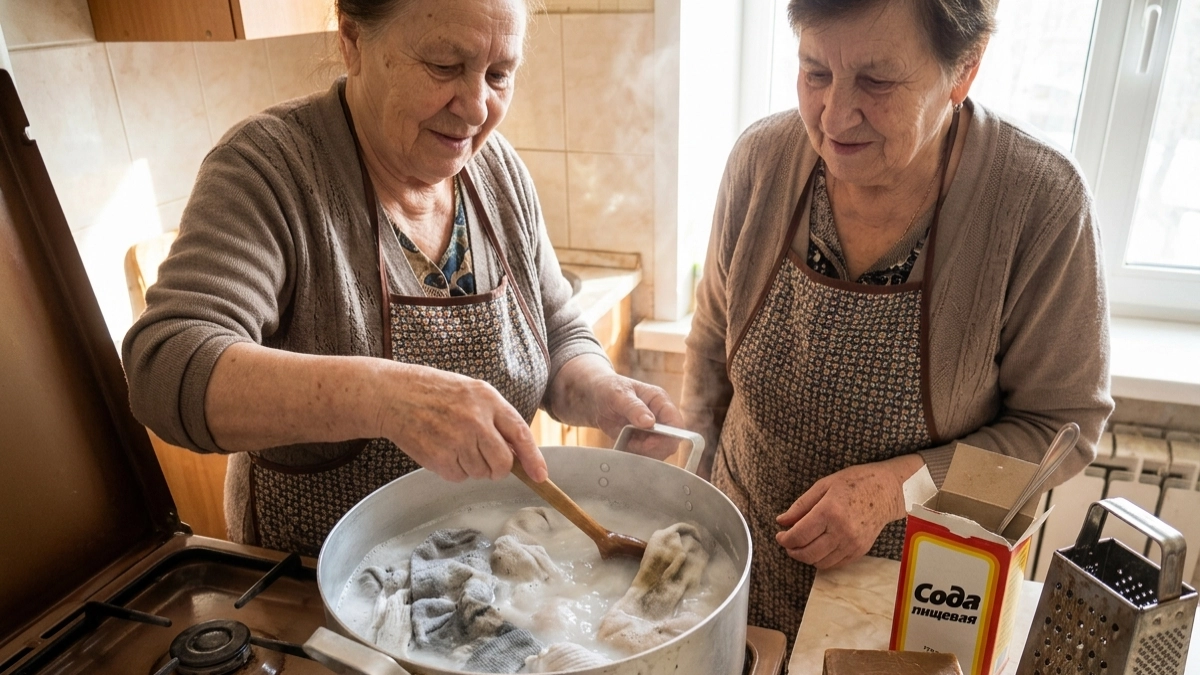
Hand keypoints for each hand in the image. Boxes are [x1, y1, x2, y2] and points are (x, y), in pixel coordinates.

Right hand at [374, 363, 546, 482]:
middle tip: (485, 459)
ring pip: (480, 473)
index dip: (533, 458)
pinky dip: (453, 470)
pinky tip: (442, 449)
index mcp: (488, 400)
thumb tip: (518, 452)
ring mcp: (457, 441)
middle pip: (502, 464)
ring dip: (472, 467)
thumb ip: (497, 417)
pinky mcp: (439, 458)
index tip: (540, 476)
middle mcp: (475, 421)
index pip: (520, 434)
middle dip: (498, 469)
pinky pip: (459, 477)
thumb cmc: (436, 393)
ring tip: (454, 443)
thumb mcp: (473, 392)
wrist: (395, 395)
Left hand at [549, 355, 684, 459]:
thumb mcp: (618, 394)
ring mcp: (652, 431)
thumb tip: (650, 422)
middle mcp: (660, 417)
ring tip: (625, 440)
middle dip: (652, 448)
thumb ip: (634, 407)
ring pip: (658, 453)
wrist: (593, 397)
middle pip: (670, 443)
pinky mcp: (642, 441)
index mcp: (660, 401)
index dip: (668, 437)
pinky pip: (644, 456)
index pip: (677, 425)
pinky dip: (634, 455)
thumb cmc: (608, 388)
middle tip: (632, 444)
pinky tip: (623, 444)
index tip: (648, 442)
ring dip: (641, 453)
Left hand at [774, 455, 922, 568]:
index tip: (780, 535)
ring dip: (806, 557)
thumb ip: (800, 505)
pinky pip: (835, 564)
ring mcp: (852, 544)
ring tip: (802, 545)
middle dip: (792, 551)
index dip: (784, 539)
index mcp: (829, 512)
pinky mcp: (860, 551)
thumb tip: (782, 521)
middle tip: (788, 542)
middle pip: (808, 553)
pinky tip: (819, 547)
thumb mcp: (823, 485)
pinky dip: (822, 560)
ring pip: (820, 563)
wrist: (887, 491)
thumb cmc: (854, 483)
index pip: (799, 536)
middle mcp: (841, 531)